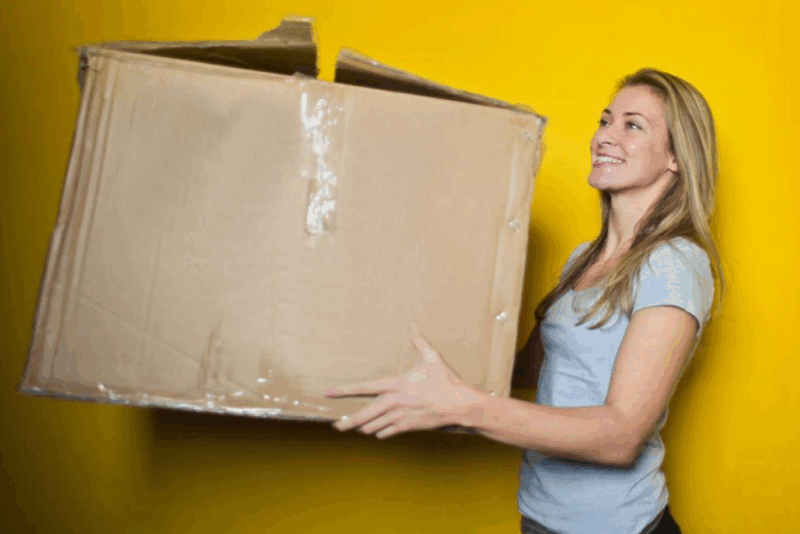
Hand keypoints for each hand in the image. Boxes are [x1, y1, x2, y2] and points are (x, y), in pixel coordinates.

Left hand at [324, 337, 484, 438]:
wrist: (459, 405)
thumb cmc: (446, 381)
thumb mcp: (433, 358)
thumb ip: (420, 343)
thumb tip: (413, 327)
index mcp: (396, 385)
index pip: (364, 387)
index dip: (343, 390)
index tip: (328, 393)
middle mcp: (394, 402)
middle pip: (364, 415)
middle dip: (348, 422)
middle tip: (336, 426)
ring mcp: (400, 417)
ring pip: (373, 426)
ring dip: (364, 427)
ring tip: (355, 428)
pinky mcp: (408, 427)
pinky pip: (387, 433)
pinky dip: (380, 432)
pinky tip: (377, 432)